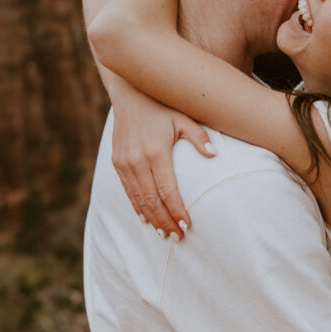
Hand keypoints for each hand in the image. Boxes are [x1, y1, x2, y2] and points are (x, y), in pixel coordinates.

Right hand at [111, 90, 213, 239]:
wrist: (130, 92)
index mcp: (155, 152)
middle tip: (178, 238)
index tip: (187, 226)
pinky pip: (127, 190)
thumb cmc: (163, 104)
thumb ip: (198, 137)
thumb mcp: (183, 116)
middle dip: (165, 221)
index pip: (167, 190)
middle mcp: (137, 160)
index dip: (176, 210)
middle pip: (151, 200)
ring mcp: (124, 162)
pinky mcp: (117, 162)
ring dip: (151, 218)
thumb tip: (213, 155)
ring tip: (164, 233)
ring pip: (138, 198)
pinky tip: (146, 218)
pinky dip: (137, 206)